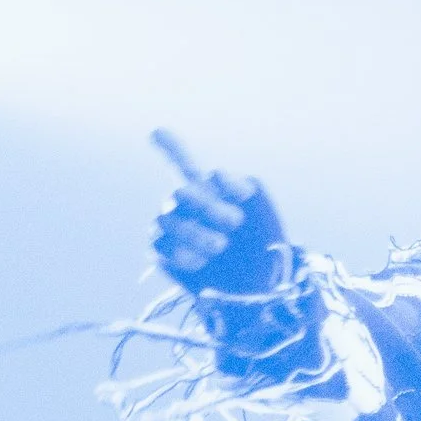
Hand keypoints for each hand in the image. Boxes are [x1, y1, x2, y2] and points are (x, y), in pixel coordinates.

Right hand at [150, 127, 284, 288]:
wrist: (259, 289)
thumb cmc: (263, 247)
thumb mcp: (263, 213)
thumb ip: (242, 187)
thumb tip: (214, 173)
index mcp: (210, 191)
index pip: (184, 164)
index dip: (170, 148)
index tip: (156, 132)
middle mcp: (187, 207)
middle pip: (180, 193)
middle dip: (207, 206)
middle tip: (235, 222)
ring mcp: (173, 229)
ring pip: (166, 218)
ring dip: (194, 232)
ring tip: (221, 245)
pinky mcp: (164, 254)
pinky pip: (161, 246)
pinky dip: (182, 252)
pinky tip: (202, 261)